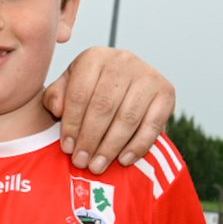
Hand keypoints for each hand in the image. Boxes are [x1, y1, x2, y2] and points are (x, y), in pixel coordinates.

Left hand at [42, 47, 174, 173]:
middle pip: (103, 107)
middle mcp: (123, 60)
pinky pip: (152, 124)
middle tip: (82, 162)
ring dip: (110, 147)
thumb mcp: (66, 88)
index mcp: (94, 57)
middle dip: (90, 139)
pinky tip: (123, 160)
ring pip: (127, 118)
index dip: (72, 124)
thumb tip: (58, 109)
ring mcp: (147, 75)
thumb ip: (55, 97)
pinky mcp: (167, 92)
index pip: (79, 94)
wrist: (125, 85)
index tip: (67, 149)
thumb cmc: (89, 90)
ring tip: (98, 166)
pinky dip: (137, 146)